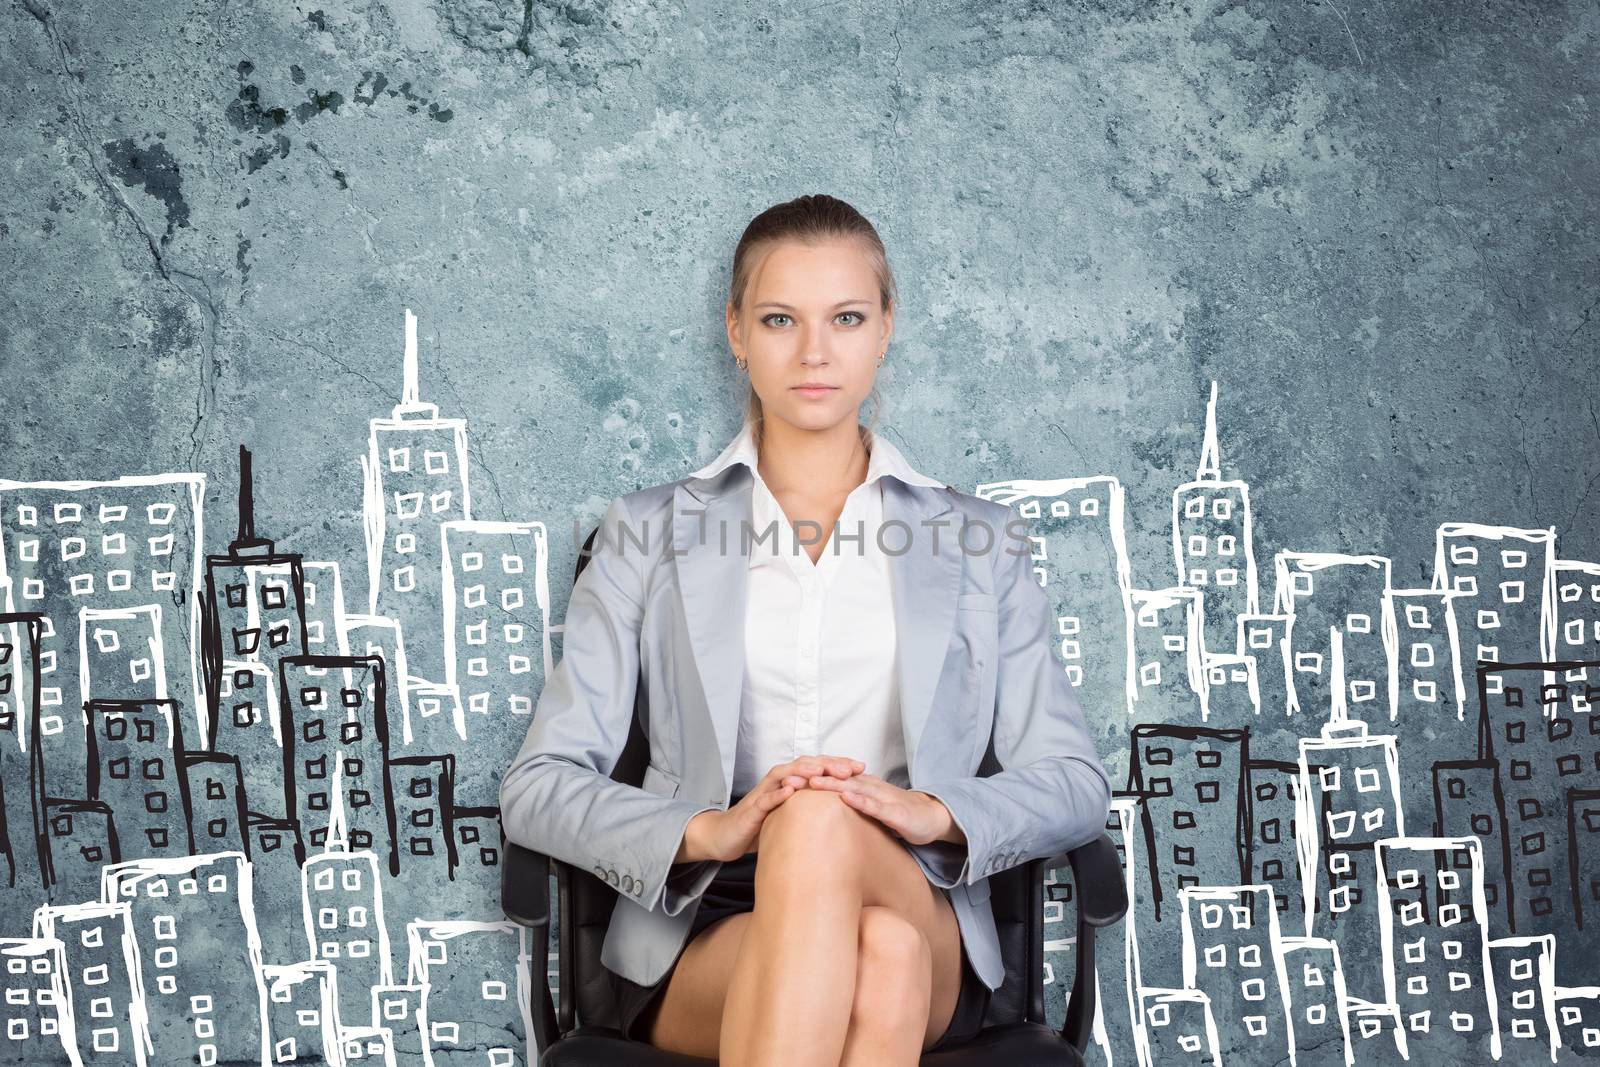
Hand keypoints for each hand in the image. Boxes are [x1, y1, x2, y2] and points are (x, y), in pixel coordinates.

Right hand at [689, 754, 865, 862]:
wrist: (726, 836)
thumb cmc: (761, 825)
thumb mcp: (791, 816)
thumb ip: (811, 809)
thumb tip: (843, 812)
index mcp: (790, 782)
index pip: (817, 768)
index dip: (839, 765)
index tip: (862, 768)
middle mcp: (778, 782)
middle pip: (805, 765)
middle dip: (828, 764)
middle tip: (850, 768)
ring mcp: (764, 793)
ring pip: (785, 774)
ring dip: (803, 771)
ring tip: (822, 771)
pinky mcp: (751, 808)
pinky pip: (765, 798)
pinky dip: (777, 793)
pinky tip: (790, 790)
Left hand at [802, 772, 956, 846]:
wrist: (931, 819)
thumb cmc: (899, 815)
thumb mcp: (869, 811)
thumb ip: (849, 809)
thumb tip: (824, 816)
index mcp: (862, 787)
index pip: (833, 779)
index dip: (811, 777)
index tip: (788, 779)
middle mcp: (870, 787)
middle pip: (838, 779)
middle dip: (814, 776)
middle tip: (790, 776)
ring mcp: (882, 797)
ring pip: (853, 787)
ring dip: (832, 784)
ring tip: (811, 782)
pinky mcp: (894, 811)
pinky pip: (875, 804)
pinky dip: (860, 800)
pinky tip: (846, 797)